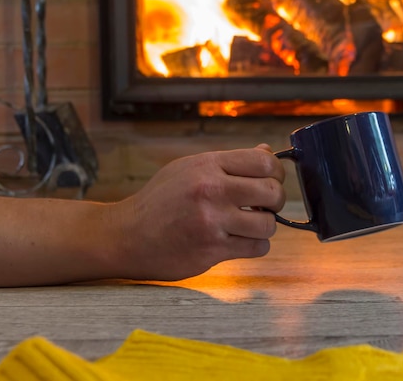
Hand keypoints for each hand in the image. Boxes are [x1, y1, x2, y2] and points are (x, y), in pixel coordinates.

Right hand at [109, 144, 285, 280]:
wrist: (126, 235)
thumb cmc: (160, 200)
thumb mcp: (189, 168)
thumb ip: (229, 162)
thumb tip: (268, 153)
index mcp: (207, 165)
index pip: (264, 162)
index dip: (276, 172)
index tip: (271, 180)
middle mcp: (211, 191)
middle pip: (272, 192)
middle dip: (275, 200)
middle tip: (264, 205)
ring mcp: (212, 222)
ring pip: (268, 224)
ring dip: (264, 226)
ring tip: (249, 224)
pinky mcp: (212, 250)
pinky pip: (256, 248)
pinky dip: (254, 245)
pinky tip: (240, 240)